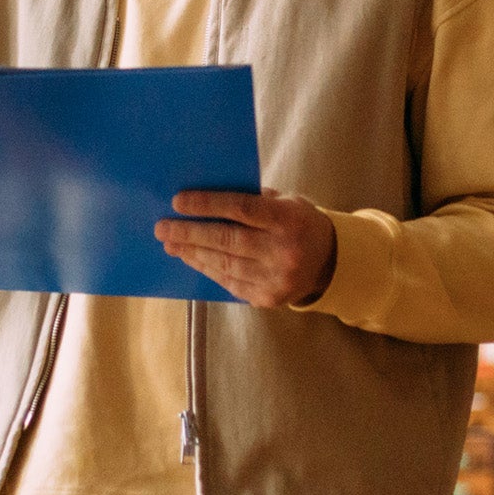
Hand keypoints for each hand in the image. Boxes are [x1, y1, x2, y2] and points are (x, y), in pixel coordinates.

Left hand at [155, 188, 337, 308]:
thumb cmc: (299, 223)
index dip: (207, 205)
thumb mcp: (286, 202)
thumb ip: (253, 199)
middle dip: (190, 233)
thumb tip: (205, 195)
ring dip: (192, 253)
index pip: (242, 209)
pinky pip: (229, 282)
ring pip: (224, 264)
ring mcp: (276, 279)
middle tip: (162, 227)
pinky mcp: (268, 299)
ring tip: (171, 243)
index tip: (178, 201)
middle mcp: (283, 251)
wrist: (331, 263)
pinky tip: (191, 258)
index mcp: (289, 220)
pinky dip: (207, 269)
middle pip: (227, 240)